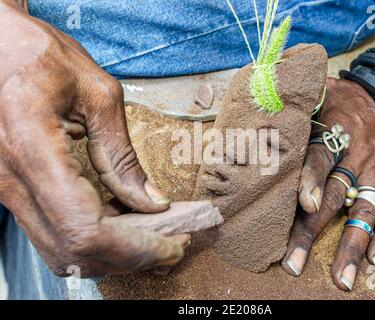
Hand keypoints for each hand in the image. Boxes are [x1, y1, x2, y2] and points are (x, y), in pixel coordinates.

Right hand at [0, 1, 189, 276]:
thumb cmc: (42, 56)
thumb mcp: (97, 95)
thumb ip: (122, 156)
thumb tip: (152, 203)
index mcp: (33, 149)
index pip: (87, 230)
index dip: (135, 248)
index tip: (173, 244)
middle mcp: (12, 181)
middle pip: (77, 252)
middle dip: (132, 256)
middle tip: (173, 242)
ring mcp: (8, 191)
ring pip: (64, 251)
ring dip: (115, 252)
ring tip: (155, 234)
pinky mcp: (15, 191)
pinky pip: (56, 232)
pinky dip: (95, 237)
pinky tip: (124, 219)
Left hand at [281, 78, 374, 290]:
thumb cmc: (339, 99)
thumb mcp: (317, 92)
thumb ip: (291, 104)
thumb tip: (255, 107)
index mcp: (334, 132)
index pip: (321, 157)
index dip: (312, 179)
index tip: (305, 205)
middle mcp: (355, 157)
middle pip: (334, 196)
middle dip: (313, 230)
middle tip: (295, 261)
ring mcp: (374, 174)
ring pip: (364, 213)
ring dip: (351, 246)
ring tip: (339, 278)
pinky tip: (373, 262)